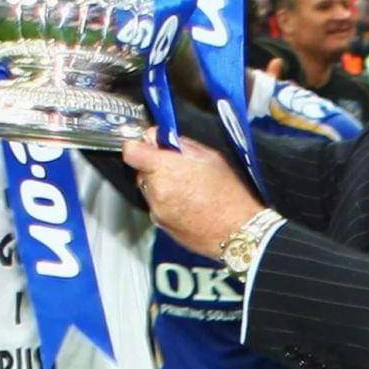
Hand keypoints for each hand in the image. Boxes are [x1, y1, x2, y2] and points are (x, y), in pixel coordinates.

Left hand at [122, 130, 263, 258]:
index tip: (149, 146)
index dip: (139, 146)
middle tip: (180, 168)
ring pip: (149, 190)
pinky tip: (189, 204)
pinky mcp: (161, 226)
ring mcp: (157, 211)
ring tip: (189, 189)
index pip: (131, 151)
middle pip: (141, 171)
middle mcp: (156, 190)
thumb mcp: (210, 157)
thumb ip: (180, 144)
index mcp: (165, 169)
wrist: (237, 231)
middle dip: (155, 167)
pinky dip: (168, 203)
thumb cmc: (229, 195)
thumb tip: (161, 137)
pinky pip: (157, 207)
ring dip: (161, 186)